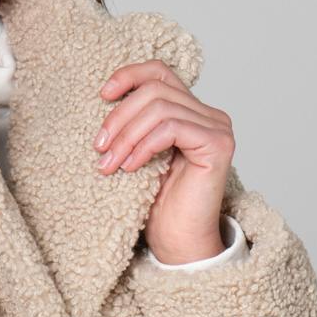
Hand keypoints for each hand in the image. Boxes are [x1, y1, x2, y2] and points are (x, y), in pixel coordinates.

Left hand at [93, 58, 235, 263]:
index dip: (129, 76)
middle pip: (156, 89)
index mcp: (190, 112)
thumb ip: (134, 125)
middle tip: (99, 147)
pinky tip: (130, 167)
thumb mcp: (137, 156)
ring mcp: (217, 127)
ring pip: (160, 107)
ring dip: (127, 136)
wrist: (177, 243)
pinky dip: (144, 145)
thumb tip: (105, 98)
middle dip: (120, 117)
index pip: (160, 72)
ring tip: (108, 163)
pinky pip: (171, 128)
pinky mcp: (218, 144)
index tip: (102, 95)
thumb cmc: (157, 206)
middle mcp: (209, 114)